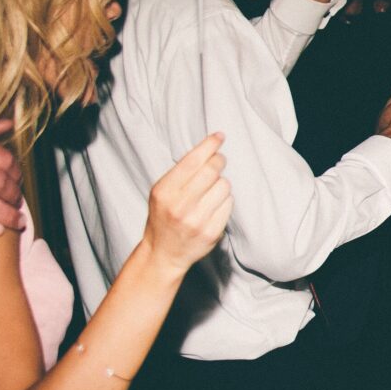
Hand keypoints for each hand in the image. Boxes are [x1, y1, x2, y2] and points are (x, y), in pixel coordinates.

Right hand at [142, 133, 231, 276]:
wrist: (163, 253)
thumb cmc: (163, 216)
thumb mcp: (162, 192)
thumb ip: (181, 173)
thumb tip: (209, 149)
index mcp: (165, 192)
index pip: (192, 161)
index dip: (209, 145)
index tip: (219, 136)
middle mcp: (180, 206)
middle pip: (212, 170)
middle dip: (219, 161)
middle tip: (219, 160)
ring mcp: (197, 220)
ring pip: (224, 186)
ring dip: (221, 183)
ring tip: (211, 190)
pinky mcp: (212, 232)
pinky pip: (229, 204)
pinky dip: (225, 200)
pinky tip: (214, 205)